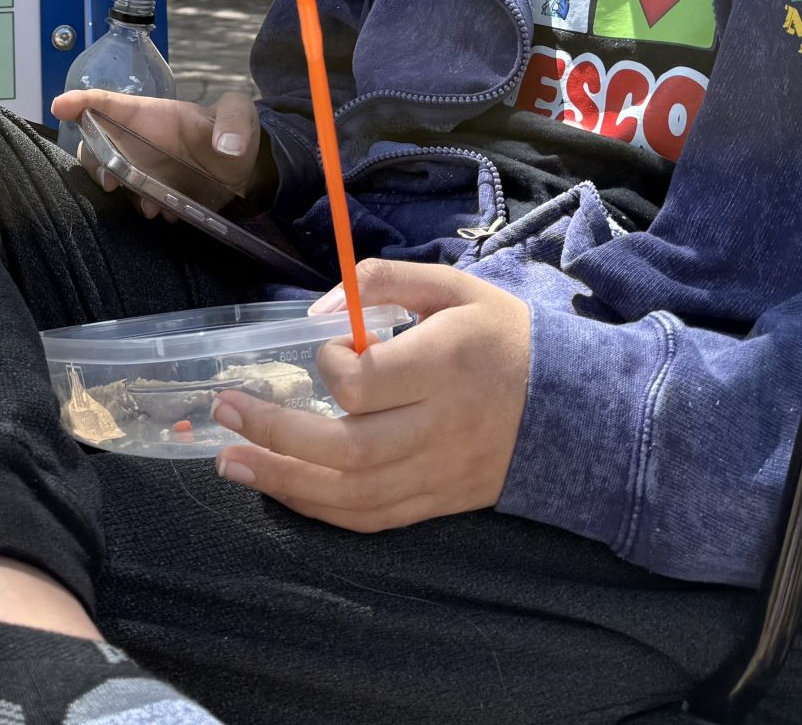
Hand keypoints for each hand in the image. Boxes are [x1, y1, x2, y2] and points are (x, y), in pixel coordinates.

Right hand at [48, 87, 260, 218]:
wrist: (246, 171)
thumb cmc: (234, 133)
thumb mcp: (240, 114)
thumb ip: (235, 120)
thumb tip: (227, 146)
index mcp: (151, 115)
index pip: (109, 103)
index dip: (81, 102)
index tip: (60, 107)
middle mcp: (138, 141)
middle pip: (95, 145)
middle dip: (92, 161)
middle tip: (111, 183)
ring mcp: (142, 169)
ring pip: (110, 177)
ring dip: (121, 191)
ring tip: (152, 206)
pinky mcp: (152, 194)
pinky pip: (133, 202)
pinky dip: (143, 209)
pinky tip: (168, 214)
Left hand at [211, 258, 530, 531]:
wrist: (578, 410)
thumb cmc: (504, 337)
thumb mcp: (454, 288)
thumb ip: (385, 282)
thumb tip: (320, 306)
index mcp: (445, 367)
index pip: (367, 385)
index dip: (329, 367)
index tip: (326, 348)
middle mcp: (440, 428)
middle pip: (346, 450)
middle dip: (273, 434)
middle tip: (224, 410)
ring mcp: (438, 474)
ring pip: (351, 494)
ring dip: (282, 480)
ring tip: (230, 460)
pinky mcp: (438, 503)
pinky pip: (372, 519)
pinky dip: (320, 509)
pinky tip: (281, 489)